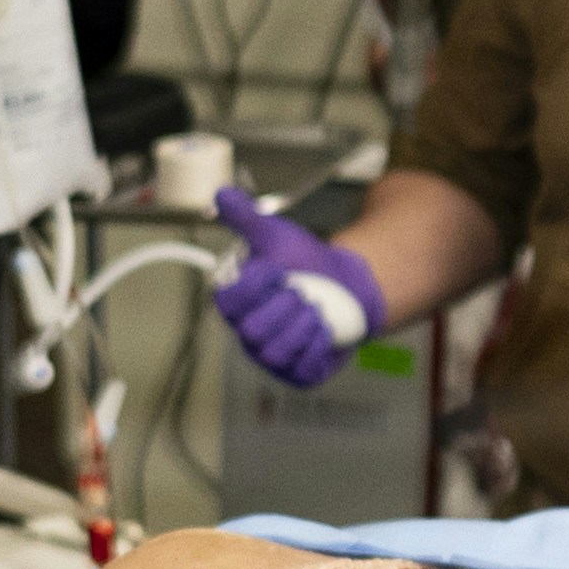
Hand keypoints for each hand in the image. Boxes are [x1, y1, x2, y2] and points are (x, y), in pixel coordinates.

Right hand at [207, 189, 383, 388]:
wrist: (348, 285)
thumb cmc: (305, 262)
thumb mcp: (276, 234)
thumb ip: (246, 217)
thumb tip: (221, 194)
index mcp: (236, 303)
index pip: (228, 302)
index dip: (255, 285)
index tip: (278, 270)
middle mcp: (248, 333)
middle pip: (254, 330)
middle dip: (286, 305)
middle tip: (303, 291)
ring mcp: (272, 357)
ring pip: (276, 352)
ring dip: (303, 325)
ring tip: (317, 307)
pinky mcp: (298, 373)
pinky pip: (302, 369)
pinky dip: (317, 346)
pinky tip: (326, 328)